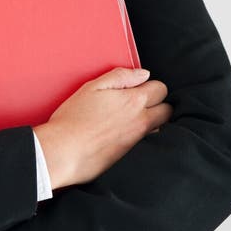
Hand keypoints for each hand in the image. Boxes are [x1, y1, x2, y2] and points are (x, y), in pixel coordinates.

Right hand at [34, 67, 171, 187]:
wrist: (63, 151)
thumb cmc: (73, 118)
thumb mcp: (93, 87)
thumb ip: (120, 77)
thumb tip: (144, 74)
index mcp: (134, 101)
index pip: (161, 88)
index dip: (149, 86)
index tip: (135, 88)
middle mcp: (141, 121)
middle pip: (167, 110)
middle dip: (158, 104)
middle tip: (138, 103)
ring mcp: (138, 140)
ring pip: (160, 127)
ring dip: (153, 120)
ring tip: (130, 118)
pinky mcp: (132, 156)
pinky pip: (148, 142)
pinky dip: (144, 136)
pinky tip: (124, 133)